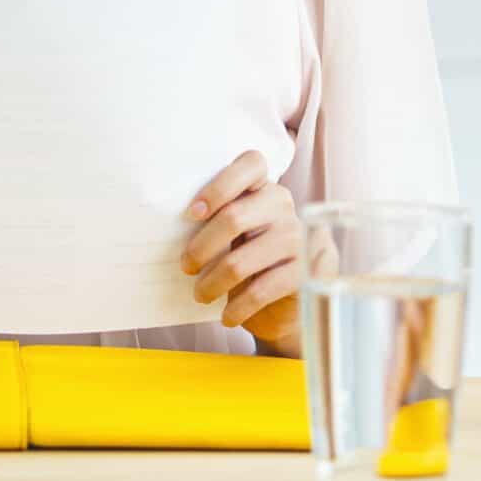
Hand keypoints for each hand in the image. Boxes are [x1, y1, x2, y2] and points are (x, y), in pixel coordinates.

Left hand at [183, 151, 303, 355]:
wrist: (289, 307)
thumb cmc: (251, 265)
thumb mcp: (236, 238)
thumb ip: (219, 221)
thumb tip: (174, 226)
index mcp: (265, 188)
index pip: (250, 164)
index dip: (218, 185)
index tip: (192, 213)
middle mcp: (285, 207)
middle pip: (234, 217)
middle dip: (201, 247)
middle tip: (186, 266)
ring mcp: (298, 239)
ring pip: (241, 260)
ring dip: (212, 283)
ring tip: (200, 295)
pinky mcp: (306, 273)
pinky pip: (261, 289)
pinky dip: (237, 307)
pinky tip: (228, 316)